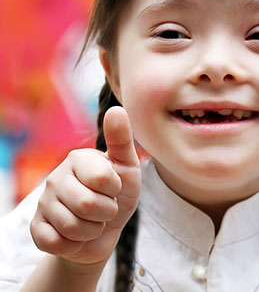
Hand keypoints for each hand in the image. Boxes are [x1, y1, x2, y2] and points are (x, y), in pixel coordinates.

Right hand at [30, 106, 140, 266]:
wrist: (106, 228)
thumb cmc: (118, 193)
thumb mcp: (127, 165)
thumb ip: (121, 139)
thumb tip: (115, 108)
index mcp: (78, 158)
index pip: (102, 180)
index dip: (114, 190)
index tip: (113, 187)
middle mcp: (56, 177)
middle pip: (88, 205)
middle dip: (106, 213)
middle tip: (105, 207)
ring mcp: (43, 203)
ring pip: (73, 227)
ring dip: (93, 230)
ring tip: (93, 220)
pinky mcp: (37, 228)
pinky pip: (56, 243)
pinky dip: (75, 244)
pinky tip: (76, 235)